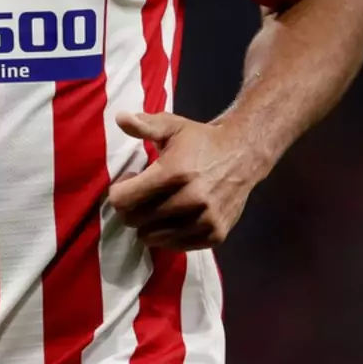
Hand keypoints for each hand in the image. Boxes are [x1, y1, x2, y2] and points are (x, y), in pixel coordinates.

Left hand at [106, 111, 271, 250]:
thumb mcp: (172, 125)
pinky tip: (173, 216)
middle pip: (136, 220)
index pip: (124, 200)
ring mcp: (205, 220)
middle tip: (143, 194)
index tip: (130, 180)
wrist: (243, 155)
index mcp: (174, 172)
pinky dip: (168, 235)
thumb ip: (144, 124)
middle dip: (131, 208)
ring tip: (157, 205)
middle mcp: (190, 199)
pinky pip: (176, 246)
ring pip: (153, 237)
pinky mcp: (216, 234)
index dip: (119, 191)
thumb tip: (120, 117)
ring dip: (148, 224)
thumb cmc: (201, 141)